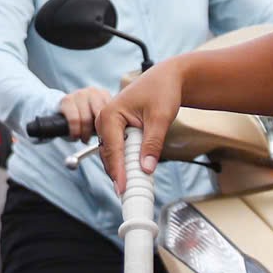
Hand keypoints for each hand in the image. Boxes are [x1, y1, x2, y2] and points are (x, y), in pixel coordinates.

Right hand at [57, 86, 115, 139]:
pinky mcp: (67, 100)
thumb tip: (124, 138)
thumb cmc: (86, 119)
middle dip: (98, 133)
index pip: (112, 113)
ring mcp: (80, 94)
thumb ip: (111, 124)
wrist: (64, 111)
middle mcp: (93, 92)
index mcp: (105, 95)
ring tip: (85, 139)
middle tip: (96, 142)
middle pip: (100, 116)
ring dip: (85, 134)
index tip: (108, 140)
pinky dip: (75, 131)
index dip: (110, 129)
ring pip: (87, 119)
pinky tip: (75, 136)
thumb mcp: (100, 119)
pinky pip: (74, 120)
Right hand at [96, 63, 187, 184]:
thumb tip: (146, 168)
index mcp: (110, 114)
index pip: (113, 149)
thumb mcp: (160, 118)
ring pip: (113, 154)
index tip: (123, 188)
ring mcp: (109, 125)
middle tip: (130, 194)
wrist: (167, 79)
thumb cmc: (162, 91)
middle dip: (119, 173)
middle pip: (109, 155)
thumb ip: (152, 143)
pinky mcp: (117, 129)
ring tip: (136, 185)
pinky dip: (126, 160)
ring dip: (123, 168)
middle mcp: (105, 119)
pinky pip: (119, 149)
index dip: (118, 171)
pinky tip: (136, 171)